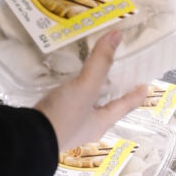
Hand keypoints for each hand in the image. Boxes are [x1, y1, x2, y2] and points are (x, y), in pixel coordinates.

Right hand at [34, 31, 146, 150]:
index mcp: (100, 122)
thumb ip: (100, 63)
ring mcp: (68, 127)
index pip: (124, 106)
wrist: (29, 139)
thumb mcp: (85, 88)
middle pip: (105, 109)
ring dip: (88, 95)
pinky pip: (65, 106)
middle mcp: (87, 128)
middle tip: (116, 81)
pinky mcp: (50, 123)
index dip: (135, 96)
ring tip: (88, 80)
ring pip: (85, 108)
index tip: (145, 87)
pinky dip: (68, 95)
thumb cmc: (64, 116)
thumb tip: (117, 35)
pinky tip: (62, 87)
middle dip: (111, 97)